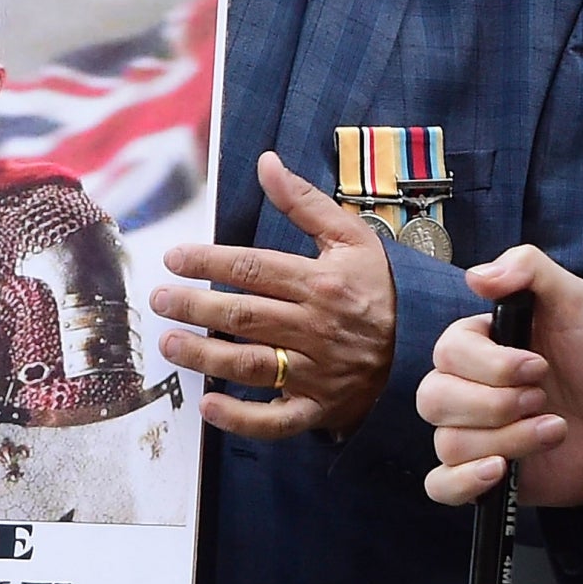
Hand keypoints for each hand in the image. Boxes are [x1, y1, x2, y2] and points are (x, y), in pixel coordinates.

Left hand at [154, 150, 396, 439]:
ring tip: (169, 344)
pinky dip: (240, 418)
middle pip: (243, 315)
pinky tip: (208, 404)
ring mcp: (316, 372)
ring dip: (204, 356)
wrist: (424, 345)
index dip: (208, 261)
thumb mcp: (352, 237)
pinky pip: (275, 419)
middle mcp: (316, 327)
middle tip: (158, 299)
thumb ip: (305, 201)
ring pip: (250, 365)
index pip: (254, 268)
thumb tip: (266, 164)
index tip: (174, 258)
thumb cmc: (380, 288)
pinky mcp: (316, 408)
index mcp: (322, 282)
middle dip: (194, 306)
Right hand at [419, 245, 582, 507]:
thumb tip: (477, 275)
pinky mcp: (481, 474)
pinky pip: (441, 486)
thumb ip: (528, 268)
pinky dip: (464, 481)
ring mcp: (470, 433)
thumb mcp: (572, 298)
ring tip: (553, 429)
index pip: (448, 354)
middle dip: (496, 404)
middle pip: (435, 400)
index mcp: (473, 345)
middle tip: (543, 397)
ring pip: (449, 443)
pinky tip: (498, 470)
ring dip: (509, 439)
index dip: (493, 365)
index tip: (539, 366)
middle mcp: (462, 388)